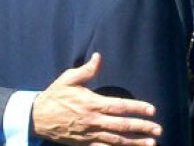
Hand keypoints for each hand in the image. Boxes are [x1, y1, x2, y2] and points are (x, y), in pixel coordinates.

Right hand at [31, 53, 162, 144]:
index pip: (120, 106)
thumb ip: (86, 69)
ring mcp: (89, 134)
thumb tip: (99, 57)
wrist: (35, 118)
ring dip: (135, 143)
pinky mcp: (84, 143)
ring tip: (152, 143)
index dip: (137, 108)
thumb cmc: (54, 95)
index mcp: (92, 103)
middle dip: (142, 127)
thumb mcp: (68, 79)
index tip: (152, 110)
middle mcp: (93, 120)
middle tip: (159, 129)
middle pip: (122, 125)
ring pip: (116, 140)